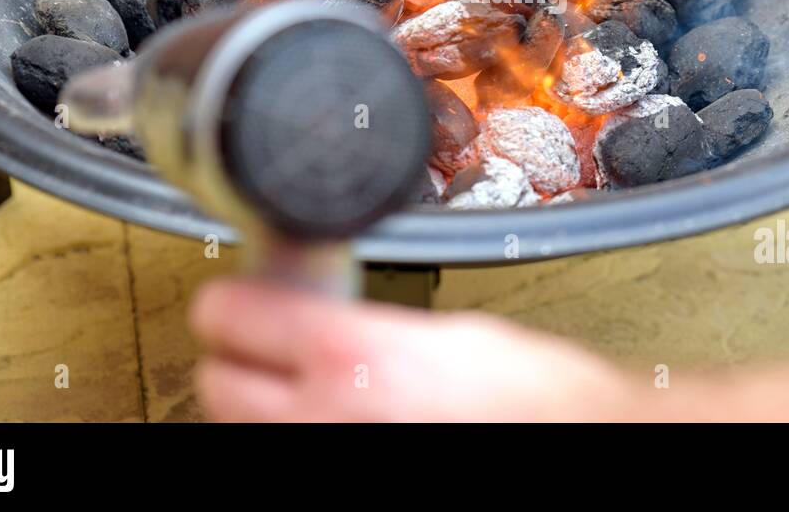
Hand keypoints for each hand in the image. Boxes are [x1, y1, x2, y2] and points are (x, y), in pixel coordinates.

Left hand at [191, 278, 637, 421]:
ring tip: (301, 387)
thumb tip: (326, 315)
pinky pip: (287, 457)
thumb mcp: (445, 330)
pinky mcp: (339, 488)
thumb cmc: (533, 399)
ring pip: (244, 432)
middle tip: (258, 341)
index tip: (230, 299)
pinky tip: (329, 420)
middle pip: (218, 384)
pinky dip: (296, 435)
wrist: (570, 439)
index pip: (232, 316)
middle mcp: (324, 419)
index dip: (228, 302)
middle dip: (235, 358)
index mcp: (350, 356)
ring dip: (260, 406)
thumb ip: (368, 324)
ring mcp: (327, 459)